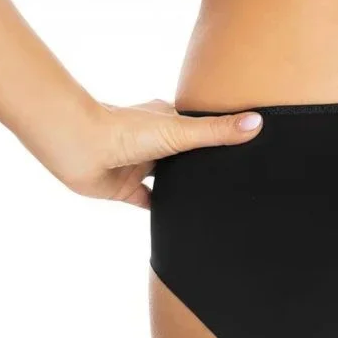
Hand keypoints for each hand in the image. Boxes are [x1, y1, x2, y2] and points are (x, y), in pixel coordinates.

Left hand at [59, 99, 262, 207]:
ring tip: (212, 196)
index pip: (198, 124)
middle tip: (233, 174)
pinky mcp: (125, 188)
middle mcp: (154, 139)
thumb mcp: (180, 130)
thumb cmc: (127, 130)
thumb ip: (217, 131)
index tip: (246, 142)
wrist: (80, 149)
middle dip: (202, 161)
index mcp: (167, 118)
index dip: (218, 131)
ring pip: (166, 176)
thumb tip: (258, 123)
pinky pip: (147, 200)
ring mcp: (139, 163)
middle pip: (184, 151)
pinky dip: (160, 208)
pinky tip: (179, 219)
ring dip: (181, 184)